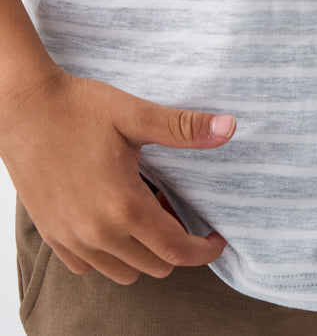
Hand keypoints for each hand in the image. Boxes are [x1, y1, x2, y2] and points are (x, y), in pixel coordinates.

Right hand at [0, 68, 234, 283]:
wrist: (24, 109)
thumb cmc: (79, 109)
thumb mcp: (136, 115)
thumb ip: (184, 128)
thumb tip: (229, 128)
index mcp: (123, 206)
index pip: (175, 250)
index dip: (203, 250)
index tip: (217, 238)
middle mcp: (96, 233)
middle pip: (154, 266)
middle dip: (177, 245)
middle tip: (176, 205)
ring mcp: (70, 239)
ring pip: (123, 272)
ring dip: (144, 251)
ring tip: (147, 208)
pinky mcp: (52, 235)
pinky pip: (89, 266)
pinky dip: (111, 254)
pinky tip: (115, 217)